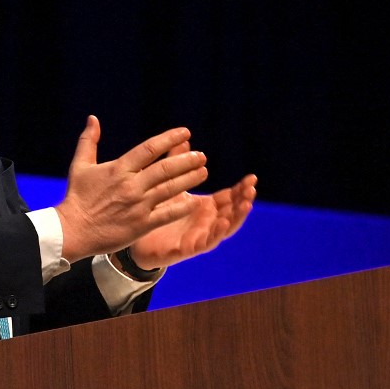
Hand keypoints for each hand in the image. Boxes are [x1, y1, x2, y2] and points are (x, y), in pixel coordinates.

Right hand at [55, 116, 209, 262]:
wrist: (72, 230)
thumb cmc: (76, 197)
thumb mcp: (80, 165)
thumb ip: (89, 141)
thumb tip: (93, 118)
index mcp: (118, 169)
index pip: (149, 149)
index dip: (170, 139)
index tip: (185, 132)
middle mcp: (131, 185)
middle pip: (165, 169)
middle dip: (187, 160)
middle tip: (201, 155)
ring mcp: (138, 206)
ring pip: (170, 189)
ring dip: (190, 179)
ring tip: (203, 171)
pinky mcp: (141, 225)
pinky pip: (167, 214)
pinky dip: (182, 207)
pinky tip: (195, 201)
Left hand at [128, 174, 257, 269]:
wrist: (137, 237)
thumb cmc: (158, 210)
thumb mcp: (169, 185)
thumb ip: (178, 164)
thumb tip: (183, 140)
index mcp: (206, 207)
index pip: (230, 197)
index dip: (242, 189)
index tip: (252, 177)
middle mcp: (206, 222)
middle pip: (232, 212)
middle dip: (244, 201)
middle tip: (252, 189)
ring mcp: (199, 236)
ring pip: (224, 229)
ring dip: (236, 217)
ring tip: (245, 205)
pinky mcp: (187, 248)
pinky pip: (205, 242)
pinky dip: (216, 234)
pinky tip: (222, 223)